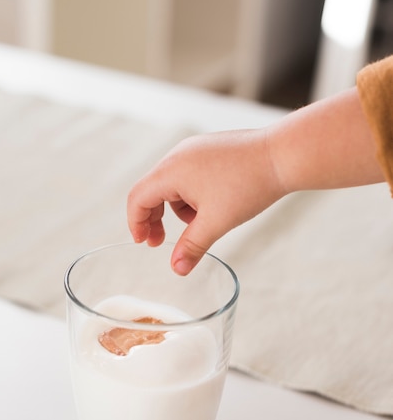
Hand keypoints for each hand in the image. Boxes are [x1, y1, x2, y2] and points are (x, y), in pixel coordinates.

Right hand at [127, 129, 283, 274]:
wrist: (282, 155)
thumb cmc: (249, 185)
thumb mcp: (216, 222)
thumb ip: (192, 246)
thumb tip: (177, 269)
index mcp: (171, 171)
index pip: (138, 198)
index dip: (136, 223)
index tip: (144, 243)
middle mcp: (178, 156)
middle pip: (152, 190)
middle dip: (155, 219)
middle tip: (161, 242)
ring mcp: (194, 150)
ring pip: (173, 185)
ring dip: (178, 209)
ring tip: (202, 224)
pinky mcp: (209, 150)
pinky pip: (190, 176)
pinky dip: (193, 196)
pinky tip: (215, 207)